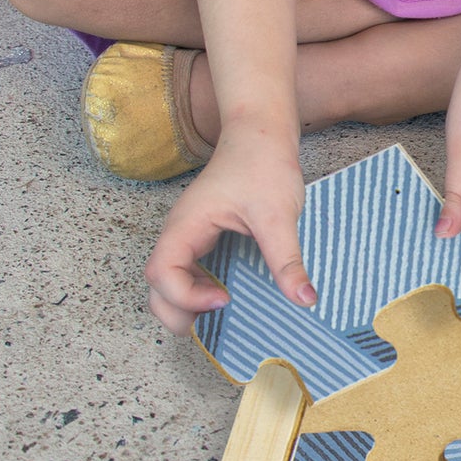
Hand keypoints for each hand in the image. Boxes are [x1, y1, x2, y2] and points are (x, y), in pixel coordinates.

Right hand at [144, 126, 312, 335]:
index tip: (226, 299)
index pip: (162, 273)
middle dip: (177, 313)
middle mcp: (181, 233)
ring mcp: (190, 237)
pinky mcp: (206, 238)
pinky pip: (191, 273)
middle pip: (157, 286)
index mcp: (186, 225)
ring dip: (187, 306)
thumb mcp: (278, 214)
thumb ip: (286, 258)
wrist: (261, 132)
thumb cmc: (262, 162)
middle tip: (215, 328)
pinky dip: (201, 293)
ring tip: (223, 321)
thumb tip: (304, 300)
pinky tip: (232, 301)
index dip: (186, 295)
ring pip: (170, 282)